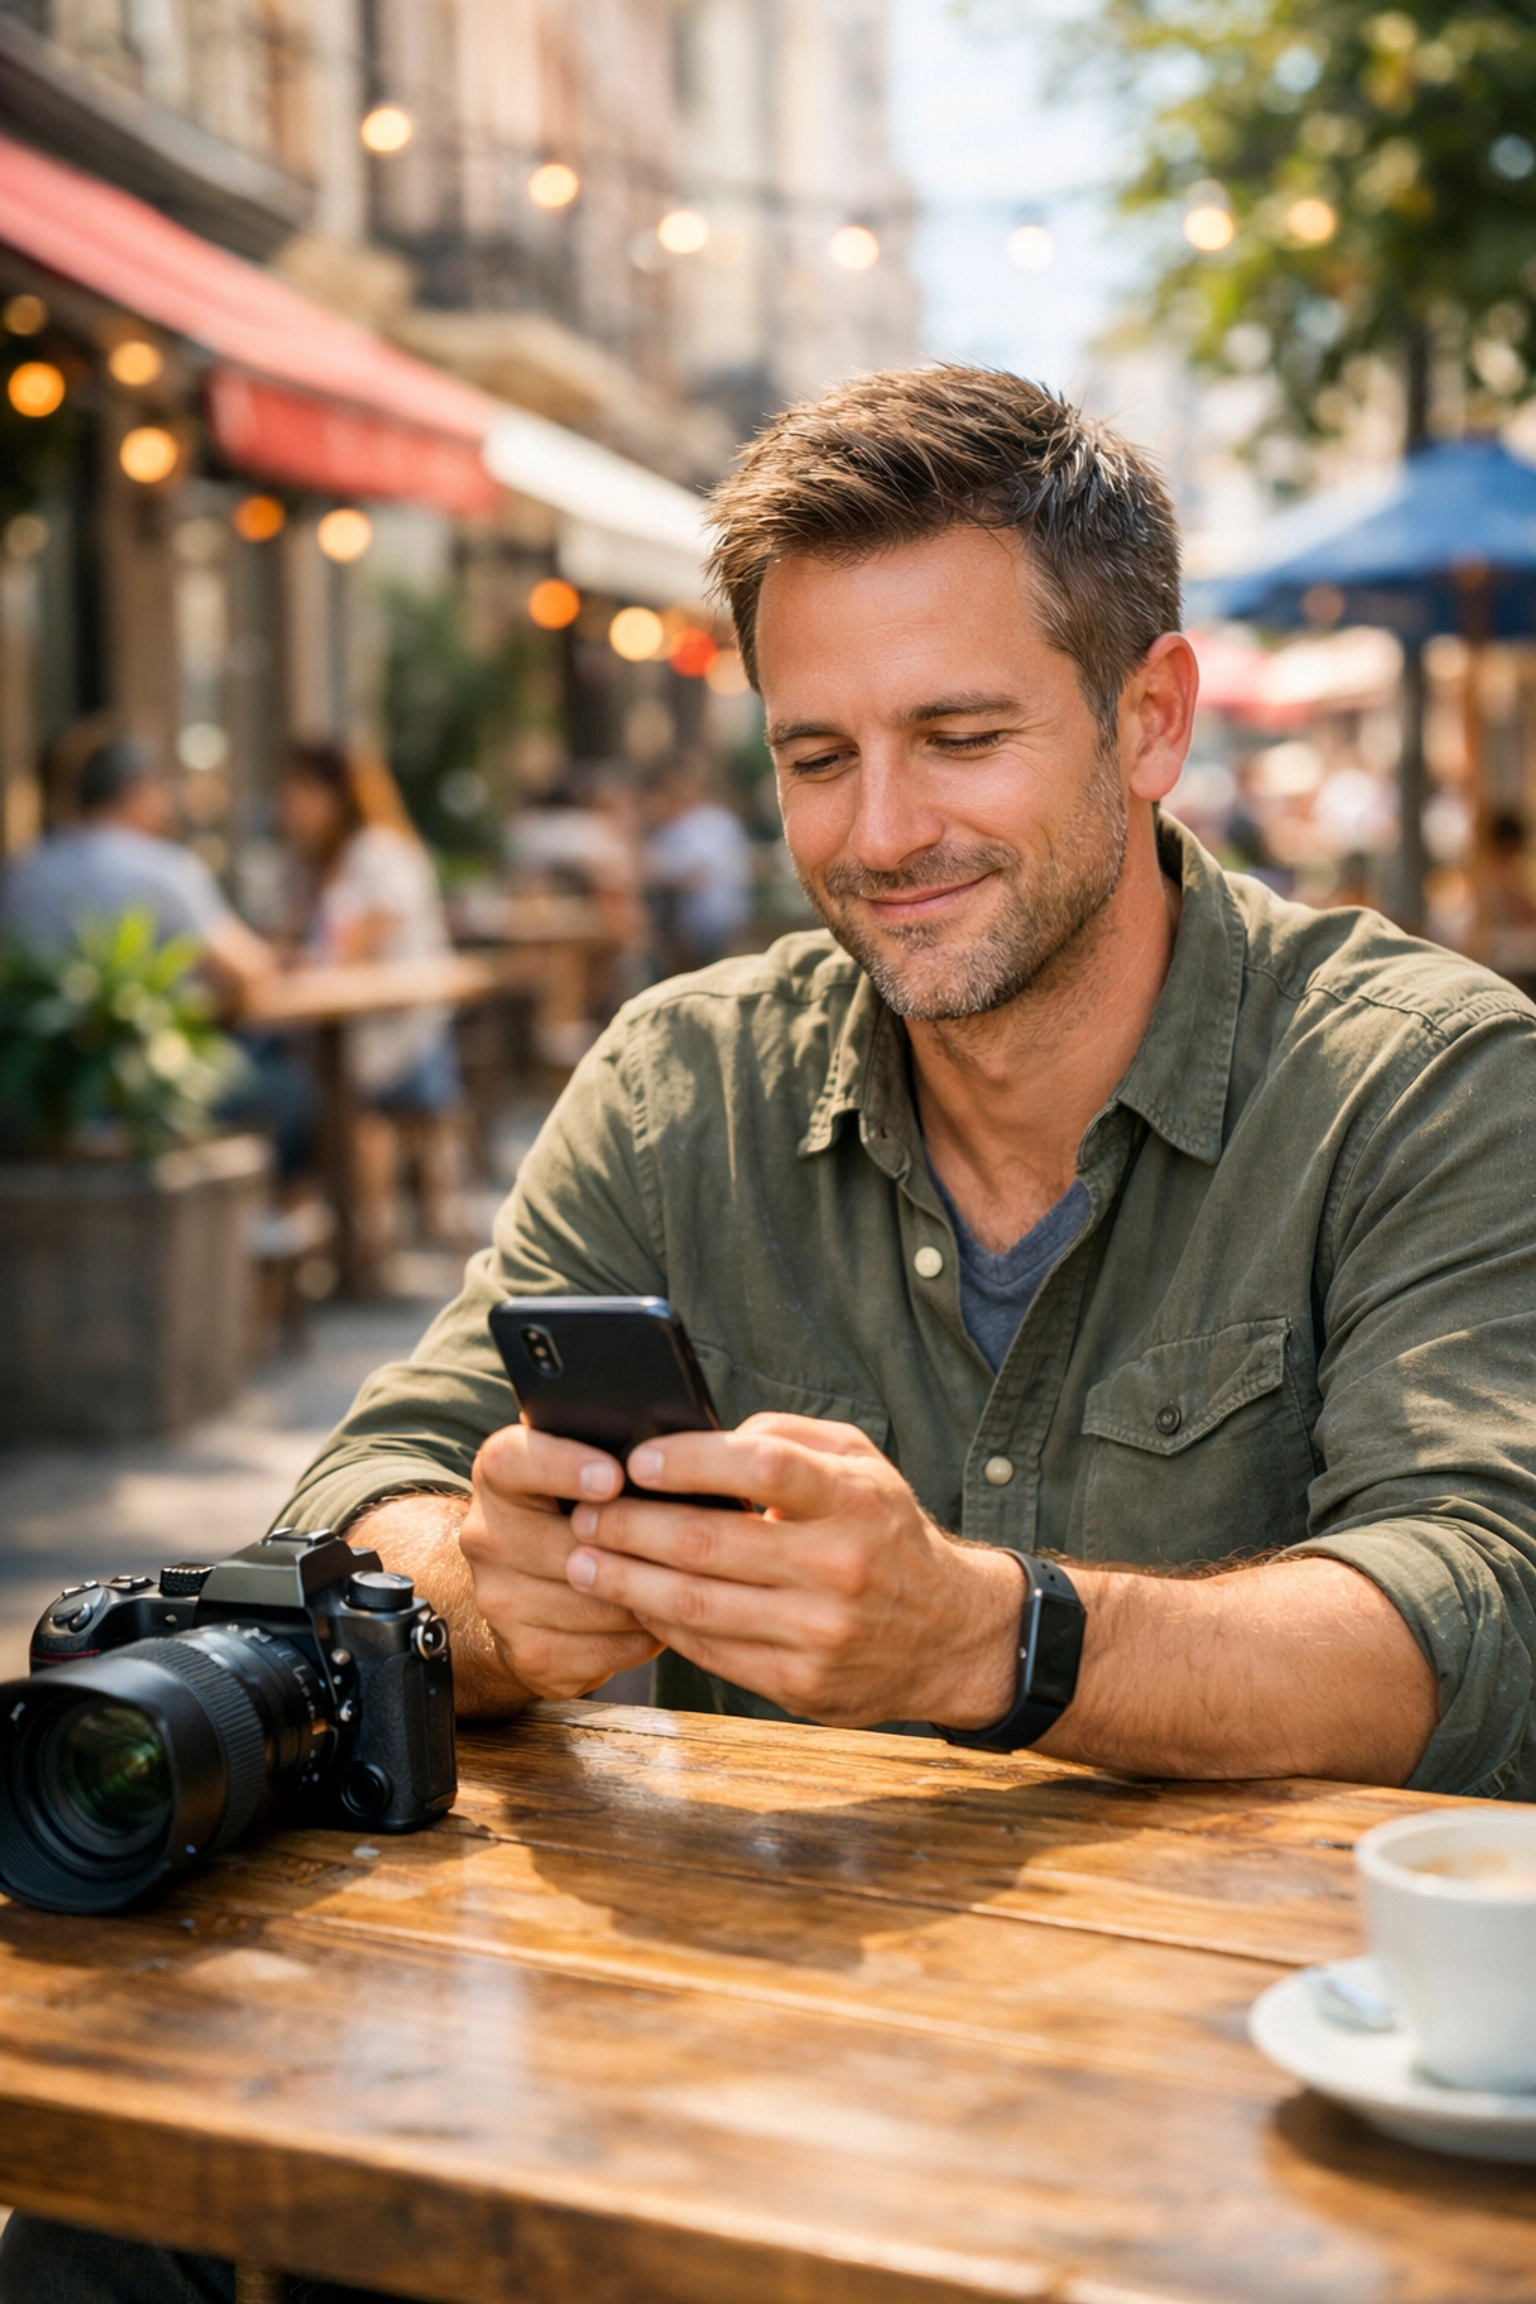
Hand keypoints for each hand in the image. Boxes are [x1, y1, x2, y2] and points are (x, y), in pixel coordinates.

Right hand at [459, 1424, 663, 1699]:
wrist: (532, 1593)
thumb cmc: (578, 1512)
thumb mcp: (583, 1470)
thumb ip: (611, 1454)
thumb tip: (672, 1459)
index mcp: (499, 1475)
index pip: (515, 1462)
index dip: (562, 1467)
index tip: (613, 1477)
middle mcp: (487, 1536)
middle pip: (569, 1544)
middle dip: (633, 1547)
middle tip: (684, 1541)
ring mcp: (501, 1601)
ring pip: (595, 1602)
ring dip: (647, 1595)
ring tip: (680, 1580)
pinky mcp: (528, 1654)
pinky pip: (605, 1648)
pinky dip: (640, 1637)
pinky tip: (655, 1618)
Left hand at [562, 1413, 1022, 1727]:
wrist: (950, 1634)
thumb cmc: (884, 1533)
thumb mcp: (861, 1465)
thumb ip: (788, 1439)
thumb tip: (704, 1438)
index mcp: (853, 1500)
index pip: (763, 1469)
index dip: (691, 1461)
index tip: (635, 1460)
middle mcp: (839, 1567)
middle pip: (709, 1543)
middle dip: (630, 1526)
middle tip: (582, 1513)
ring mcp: (819, 1633)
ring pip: (696, 1606)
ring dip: (625, 1581)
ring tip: (581, 1561)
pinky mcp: (801, 1684)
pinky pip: (711, 1651)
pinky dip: (661, 1624)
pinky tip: (630, 1602)